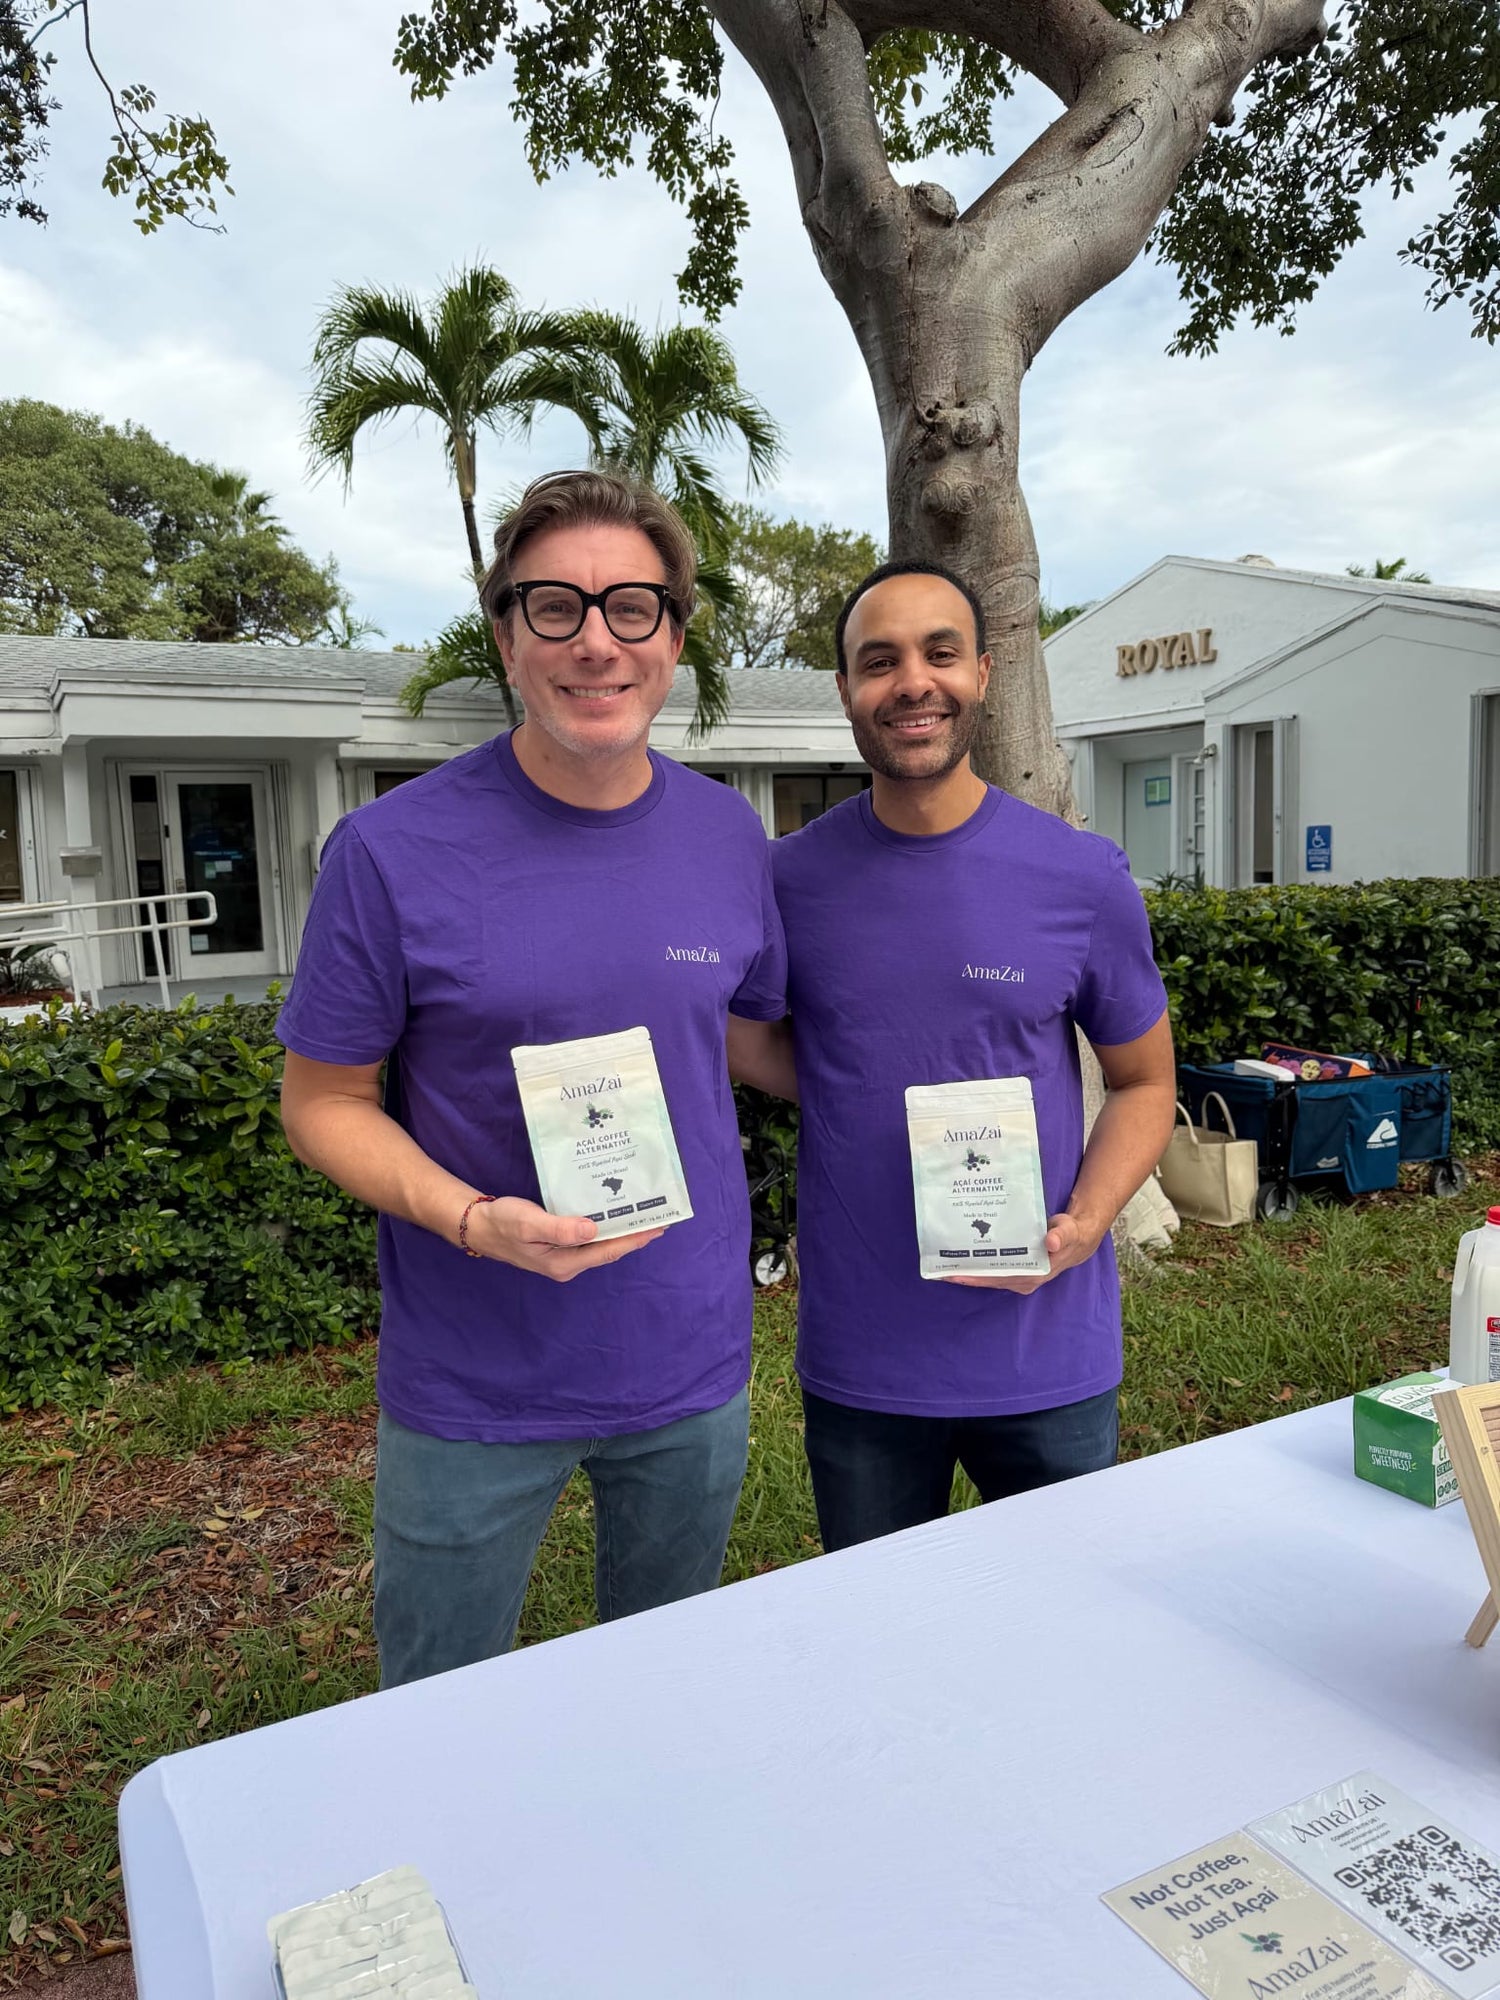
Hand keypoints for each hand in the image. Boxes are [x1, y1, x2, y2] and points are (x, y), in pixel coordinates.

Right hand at [463, 1196, 663, 1282]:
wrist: (478, 1226)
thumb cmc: (502, 1223)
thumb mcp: (529, 1223)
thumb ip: (560, 1228)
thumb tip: (593, 1229)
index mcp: (563, 1263)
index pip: (607, 1252)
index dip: (633, 1240)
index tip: (657, 1228)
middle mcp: (568, 1264)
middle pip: (608, 1250)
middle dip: (633, 1235)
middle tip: (659, 1218)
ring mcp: (563, 1257)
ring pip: (600, 1245)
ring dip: (620, 1230)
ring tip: (643, 1214)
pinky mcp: (559, 1246)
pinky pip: (589, 1238)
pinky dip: (605, 1226)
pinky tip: (613, 1213)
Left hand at [942, 1211, 1103, 1292]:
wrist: (1074, 1239)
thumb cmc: (1069, 1234)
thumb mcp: (1068, 1231)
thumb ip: (1062, 1235)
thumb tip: (1051, 1241)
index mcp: (1034, 1274)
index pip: (1001, 1278)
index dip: (979, 1277)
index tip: (957, 1274)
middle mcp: (1023, 1280)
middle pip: (989, 1280)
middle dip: (965, 1276)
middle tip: (940, 1270)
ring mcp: (1018, 1277)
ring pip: (988, 1277)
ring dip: (968, 1272)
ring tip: (943, 1265)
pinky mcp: (1014, 1270)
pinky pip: (992, 1271)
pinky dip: (977, 1266)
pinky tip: (961, 1258)